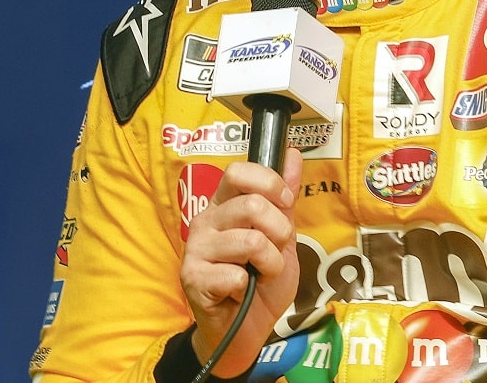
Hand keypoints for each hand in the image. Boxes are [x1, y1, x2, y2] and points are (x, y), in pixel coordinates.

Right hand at [180, 147, 302, 375]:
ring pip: (250, 241)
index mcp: (225, 205)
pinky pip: (235, 274)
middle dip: (279, 232)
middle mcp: (206, 220)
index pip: (238, 172)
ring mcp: (196, 249)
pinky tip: (240, 291)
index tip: (285, 203)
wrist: (245, 331)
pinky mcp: (192, 277)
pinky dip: (249, 285)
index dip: (269, 182)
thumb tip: (294, 154)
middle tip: (276, 251)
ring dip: (270, 264)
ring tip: (261, 275)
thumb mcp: (282, 238)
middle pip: (251, 205)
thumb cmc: (261, 283)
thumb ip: (285, 200)